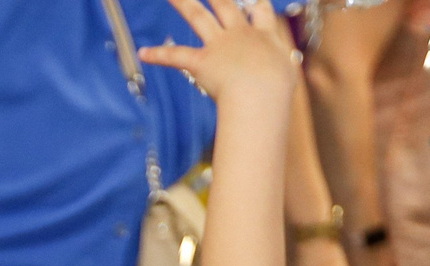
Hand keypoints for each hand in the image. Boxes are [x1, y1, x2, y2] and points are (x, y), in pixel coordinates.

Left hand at [137, 0, 299, 100]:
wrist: (262, 94)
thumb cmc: (278, 90)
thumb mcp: (286, 75)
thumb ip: (279, 69)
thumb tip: (279, 77)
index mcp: (263, 37)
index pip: (261, 10)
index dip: (256, 4)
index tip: (253, 0)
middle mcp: (240, 35)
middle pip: (225, 4)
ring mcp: (219, 46)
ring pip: (197, 16)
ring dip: (181, 2)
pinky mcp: (202, 62)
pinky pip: (175, 56)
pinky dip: (158, 55)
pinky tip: (143, 53)